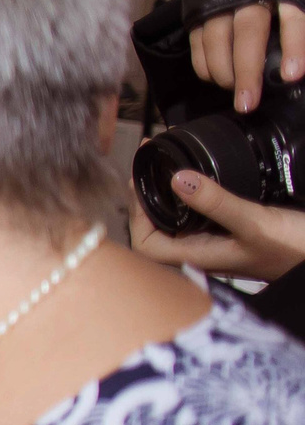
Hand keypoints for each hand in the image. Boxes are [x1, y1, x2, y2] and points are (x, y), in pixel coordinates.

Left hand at [130, 169, 304, 280]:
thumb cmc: (293, 251)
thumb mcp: (252, 222)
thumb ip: (215, 202)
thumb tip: (177, 179)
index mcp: (198, 257)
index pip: (146, 244)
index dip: (135, 215)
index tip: (137, 182)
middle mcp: (203, 252)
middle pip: (158, 230)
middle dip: (147, 199)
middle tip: (146, 167)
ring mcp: (218, 244)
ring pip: (179, 222)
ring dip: (168, 197)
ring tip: (165, 168)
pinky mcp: (235, 234)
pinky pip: (202, 217)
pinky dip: (193, 198)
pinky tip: (198, 182)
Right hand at [191, 0, 304, 112]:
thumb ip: (302, 18)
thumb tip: (300, 63)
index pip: (293, 12)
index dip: (294, 43)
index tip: (292, 75)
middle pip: (248, 29)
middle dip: (248, 69)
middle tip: (249, 102)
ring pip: (217, 37)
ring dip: (224, 71)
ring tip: (236, 93)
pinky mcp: (200, 6)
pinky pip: (197, 40)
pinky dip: (205, 64)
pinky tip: (218, 79)